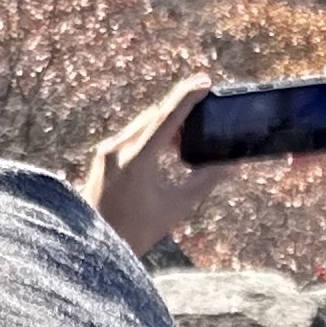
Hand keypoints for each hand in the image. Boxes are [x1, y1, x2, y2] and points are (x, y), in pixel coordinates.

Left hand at [78, 76, 219, 258]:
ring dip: (166, 122)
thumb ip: (204, 182)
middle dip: (180, 110)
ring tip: (190, 134)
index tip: (205, 82)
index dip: (187, 97)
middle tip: (206, 108)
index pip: (166, 118)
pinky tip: (168, 146)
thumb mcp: (176, 208)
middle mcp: (117, 149)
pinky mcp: (103, 157)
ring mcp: (107, 152)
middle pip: (154, 116)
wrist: (94, 245)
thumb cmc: (135, 231)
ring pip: (142, 123)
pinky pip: (132, 134)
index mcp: (136, 160)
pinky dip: (152, 133)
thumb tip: (231, 166)